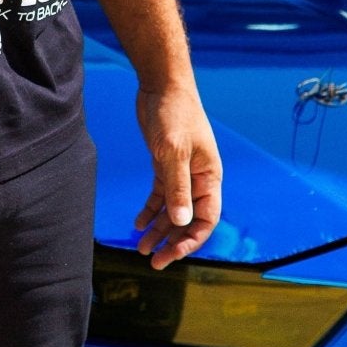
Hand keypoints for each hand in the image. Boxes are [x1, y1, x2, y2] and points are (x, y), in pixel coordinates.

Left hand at [134, 83, 223, 268]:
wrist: (162, 85)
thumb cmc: (175, 113)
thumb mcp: (174, 151)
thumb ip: (178, 187)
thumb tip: (182, 222)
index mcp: (209, 177)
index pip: (206, 219)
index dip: (190, 240)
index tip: (171, 256)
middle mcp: (198, 178)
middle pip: (188, 220)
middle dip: (172, 242)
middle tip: (152, 261)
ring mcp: (181, 172)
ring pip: (172, 210)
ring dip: (158, 230)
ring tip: (141, 248)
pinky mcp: (165, 165)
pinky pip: (160, 195)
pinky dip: (150, 211)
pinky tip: (137, 223)